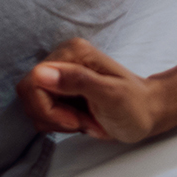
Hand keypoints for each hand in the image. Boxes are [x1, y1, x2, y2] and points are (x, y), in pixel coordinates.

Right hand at [17, 38, 165, 142]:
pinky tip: (82, 121)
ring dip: (59, 122)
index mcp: (73, 52)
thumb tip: (40, 73)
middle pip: (29, 95)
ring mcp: (59, 75)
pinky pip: (42, 113)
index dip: (50, 109)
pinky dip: (59, 124)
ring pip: (33, 107)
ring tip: (86, 121)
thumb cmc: (134, 106)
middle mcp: (62, 58)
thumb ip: (77, 81)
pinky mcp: (59, 91)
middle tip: (82, 122)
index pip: (33, 82)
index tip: (76, 121)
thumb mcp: (110, 95)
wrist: (147, 113)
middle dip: (54, 117)